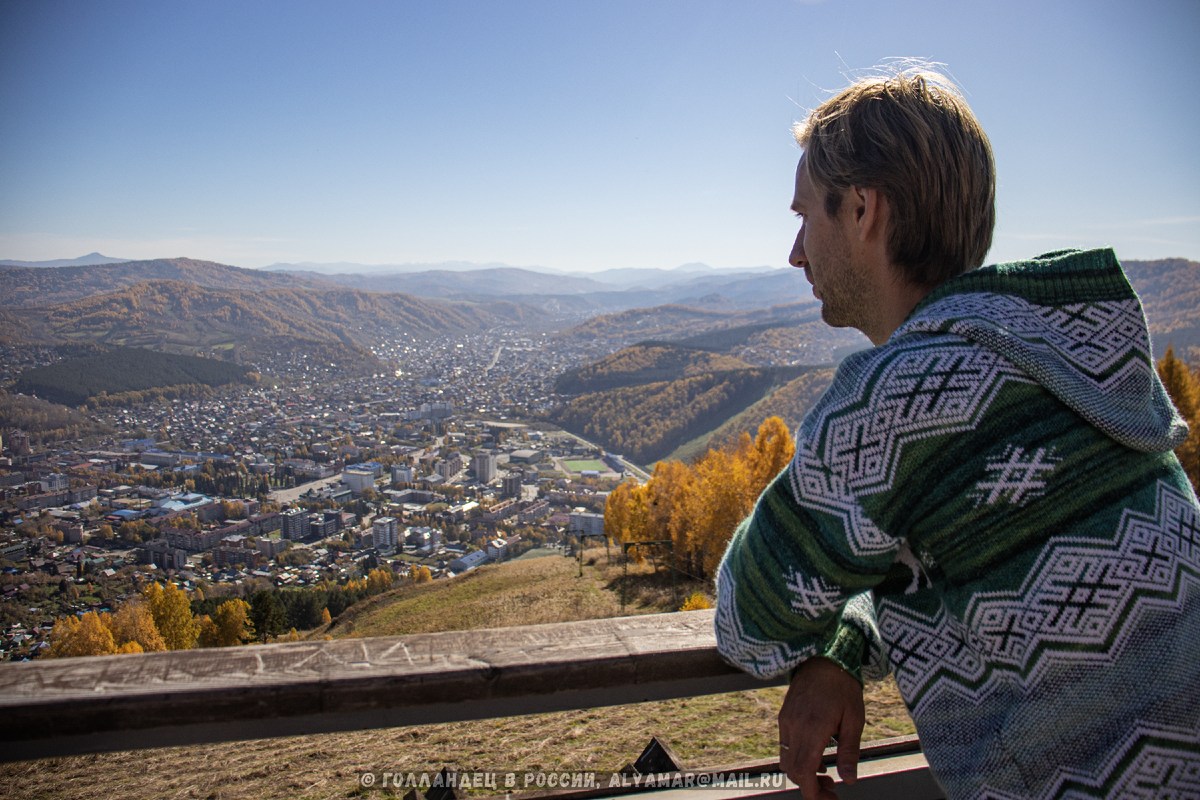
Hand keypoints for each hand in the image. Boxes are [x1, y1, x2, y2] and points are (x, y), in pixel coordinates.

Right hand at [778, 656, 864, 799]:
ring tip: (826, 773)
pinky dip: (798, 757)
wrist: (824, 657)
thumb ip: (849, 752)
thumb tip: (849, 780)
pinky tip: (817, 754)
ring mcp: (786, 721)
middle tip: (832, 789)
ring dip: (803, 773)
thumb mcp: (854, 720)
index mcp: (813, 729)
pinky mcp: (783, 716)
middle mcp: (794, 726)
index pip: (804, 772)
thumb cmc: (844, 687)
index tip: (828, 799)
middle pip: (793, 771)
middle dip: (810, 786)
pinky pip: (785, 746)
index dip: (813, 793)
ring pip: (786, 760)